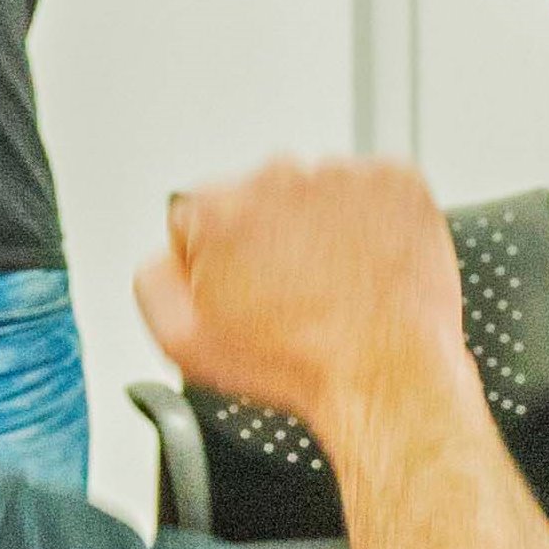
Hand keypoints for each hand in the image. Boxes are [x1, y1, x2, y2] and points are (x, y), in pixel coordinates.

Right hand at [139, 157, 467, 442]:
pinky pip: (371, 193)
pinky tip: (368, 267)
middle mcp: (277, 177)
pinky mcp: (396, 181)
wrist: (389, 373)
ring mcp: (340, 175)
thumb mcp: (184, 343)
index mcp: (218, 208)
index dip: (215, 261)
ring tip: (336, 287)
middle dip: (268, 239)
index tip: (240, 288)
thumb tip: (164, 258)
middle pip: (257, 200)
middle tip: (290, 296)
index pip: (196, 217)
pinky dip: (371, 223)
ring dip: (320, 230)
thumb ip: (153, 282)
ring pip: (316, 195)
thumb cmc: (300, 363)